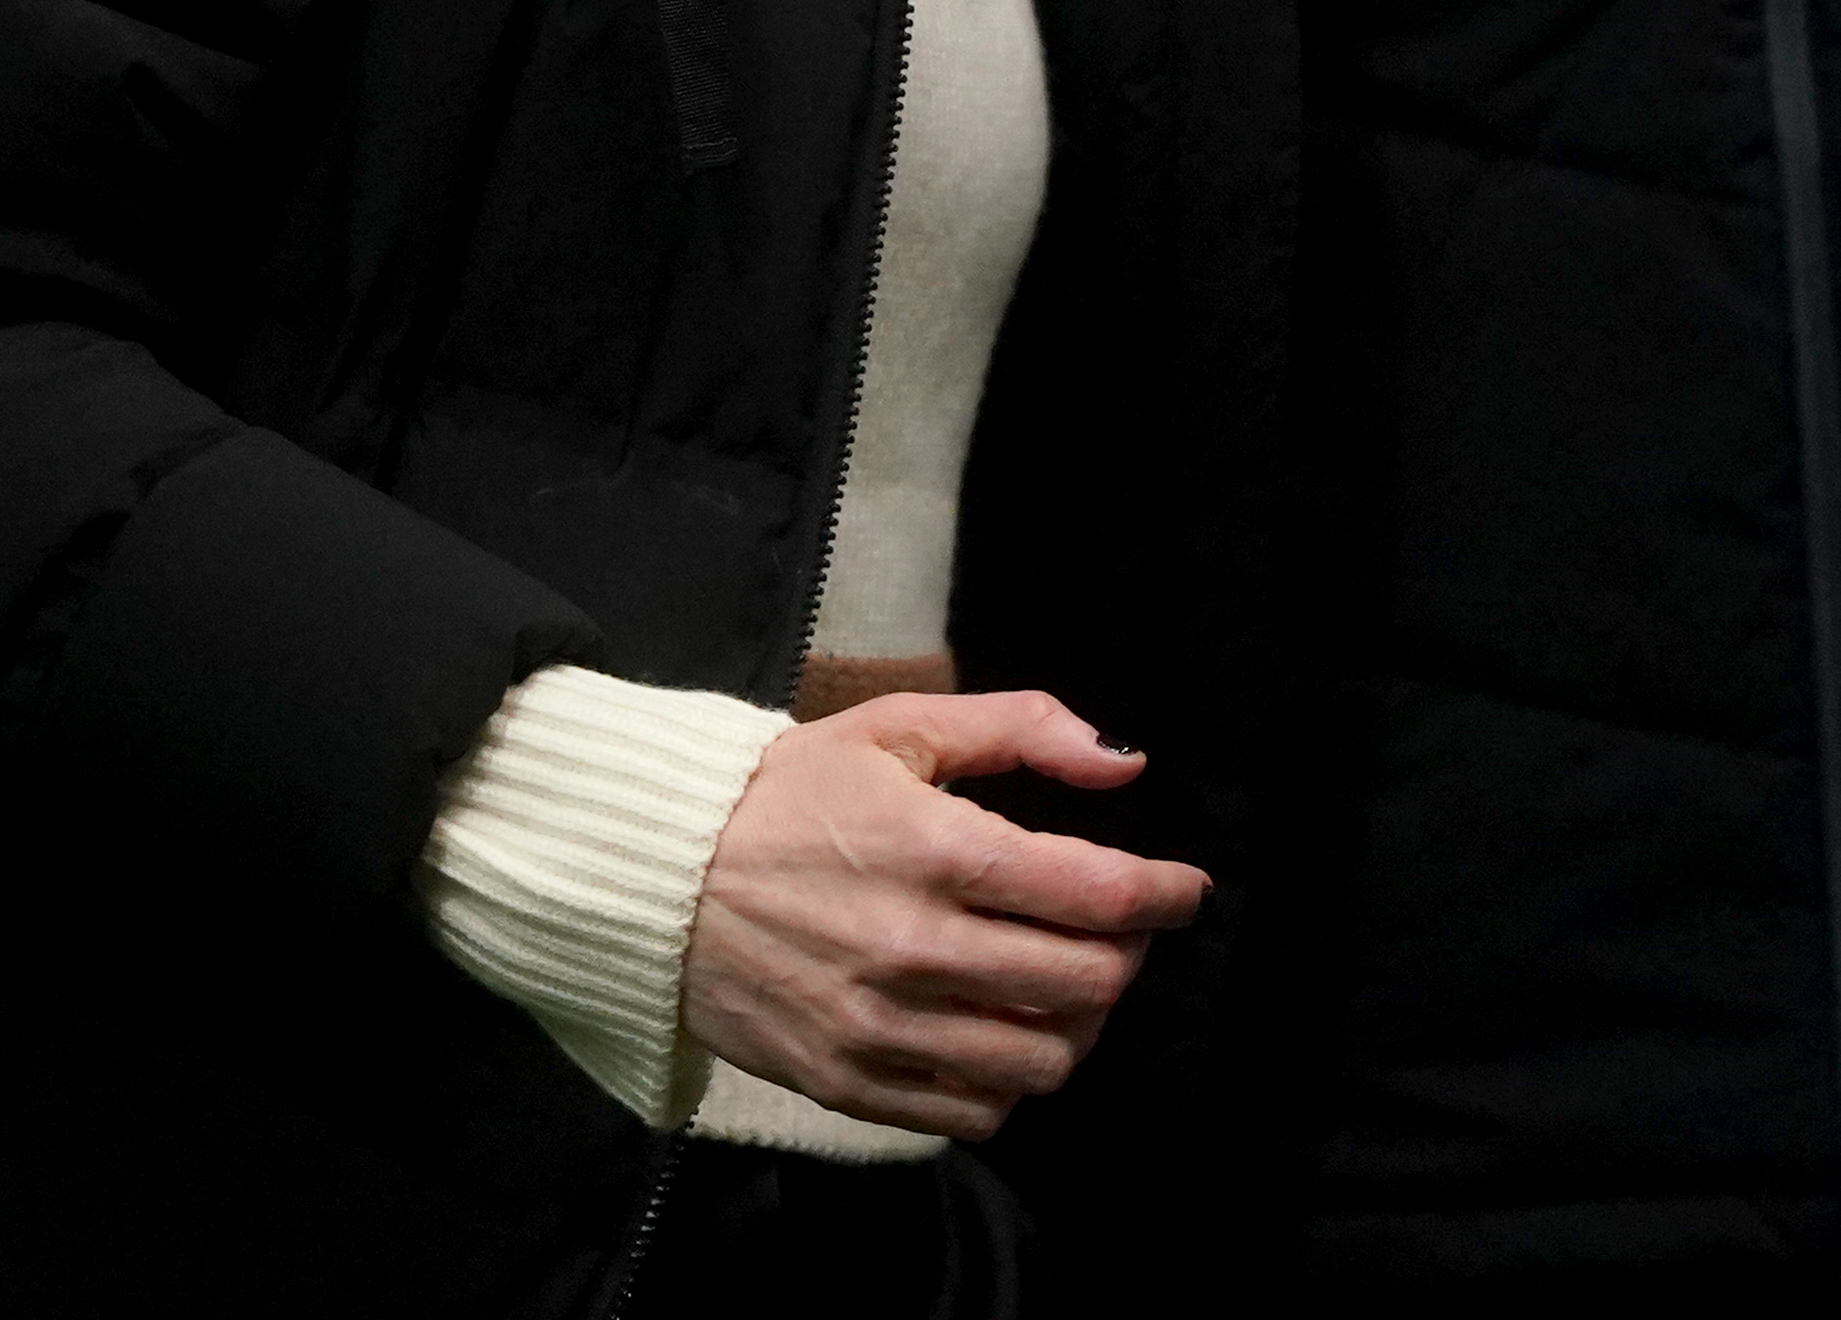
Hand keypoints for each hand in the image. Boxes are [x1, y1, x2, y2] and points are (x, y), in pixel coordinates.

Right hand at [679, 690, 1205, 1140]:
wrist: (657, 877)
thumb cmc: (788, 793)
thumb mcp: (899, 727)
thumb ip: (1022, 729)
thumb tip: (1125, 766)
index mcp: (936, 850)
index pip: (1097, 894)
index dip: (1165, 893)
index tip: (1183, 887)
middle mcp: (915, 948)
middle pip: (1087, 986)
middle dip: (1126, 954)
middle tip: (1116, 927)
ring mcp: (882, 1028)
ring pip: (1043, 1061)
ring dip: (1077, 1023)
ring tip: (1062, 982)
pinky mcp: (851, 1082)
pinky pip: (976, 1113)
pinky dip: (1010, 1078)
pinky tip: (998, 1028)